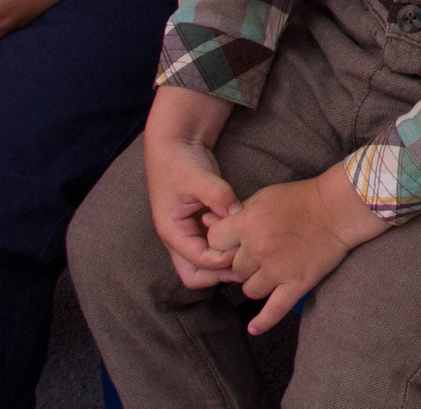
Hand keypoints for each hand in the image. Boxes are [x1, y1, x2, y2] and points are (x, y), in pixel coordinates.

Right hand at [145, 130, 241, 288]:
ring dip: (224, 264)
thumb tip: (237, 212)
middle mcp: (178, 239)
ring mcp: (189, 235)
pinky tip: (244, 241)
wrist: (176, 146)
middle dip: (220, 274)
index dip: (222, 259)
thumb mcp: (198, 177)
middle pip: (196, 275)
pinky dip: (226, 250)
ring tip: (248, 254)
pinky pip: (212, 250)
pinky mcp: (200, 228)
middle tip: (247, 263)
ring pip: (203, 266)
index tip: (243, 248)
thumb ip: (218, 195)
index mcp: (172, 231)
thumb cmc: (181, 161)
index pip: (198, 261)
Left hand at [205, 163, 387, 334]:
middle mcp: (258, 248)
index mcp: (248, 223)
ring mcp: (277, 269)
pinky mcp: (296, 284)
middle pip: (234, 269)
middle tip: (259, 254)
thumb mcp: (263, 197)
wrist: (339, 208)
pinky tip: (253, 328)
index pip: (214, 242)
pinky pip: (273, 311)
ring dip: (256, 282)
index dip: (221, 242)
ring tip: (269, 271)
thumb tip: (205, 223)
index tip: (232, 241)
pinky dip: (262, 322)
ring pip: (249, 289)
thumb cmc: (301, 198)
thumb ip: (234, 213)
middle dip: (243, 263)